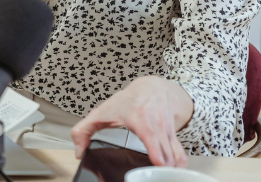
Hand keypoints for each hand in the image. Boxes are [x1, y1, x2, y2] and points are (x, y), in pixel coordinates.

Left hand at [71, 75, 193, 167]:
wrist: (152, 87)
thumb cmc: (128, 101)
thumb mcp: (102, 112)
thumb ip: (84, 130)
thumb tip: (79, 151)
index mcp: (139, 118)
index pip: (151, 136)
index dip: (156, 151)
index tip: (159, 164)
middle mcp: (157, 124)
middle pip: (167, 151)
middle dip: (165, 168)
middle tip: (157, 178)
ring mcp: (168, 130)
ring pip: (177, 154)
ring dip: (173, 169)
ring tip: (164, 179)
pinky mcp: (175, 135)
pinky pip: (181, 153)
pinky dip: (178, 164)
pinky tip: (171, 172)